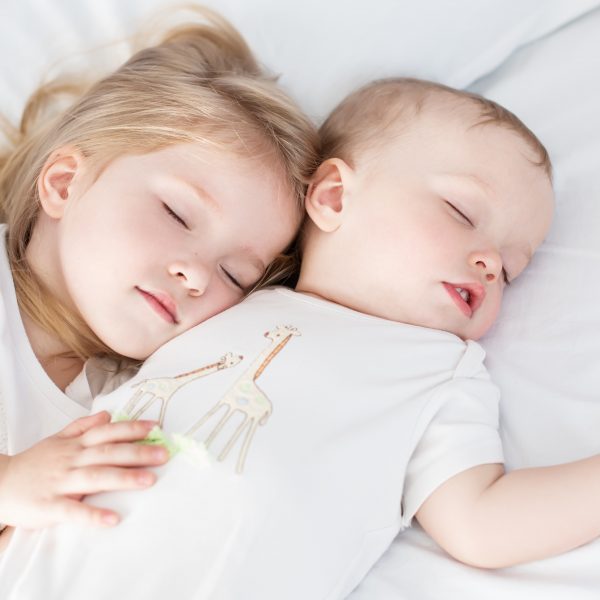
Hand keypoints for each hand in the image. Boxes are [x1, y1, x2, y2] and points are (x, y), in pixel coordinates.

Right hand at [0, 411, 168, 528]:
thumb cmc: (33, 463)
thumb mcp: (57, 439)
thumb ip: (83, 426)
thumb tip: (107, 415)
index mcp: (75, 445)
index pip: (108, 433)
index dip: (132, 429)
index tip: (156, 428)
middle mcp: (71, 460)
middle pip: (108, 453)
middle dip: (138, 452)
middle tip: (164, 454)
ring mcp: (61, 482)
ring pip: (96, 477)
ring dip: (124, 478)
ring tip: (149, 480)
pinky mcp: (49, 506)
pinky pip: (74, 511)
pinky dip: (93, 515)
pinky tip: (113, 519)